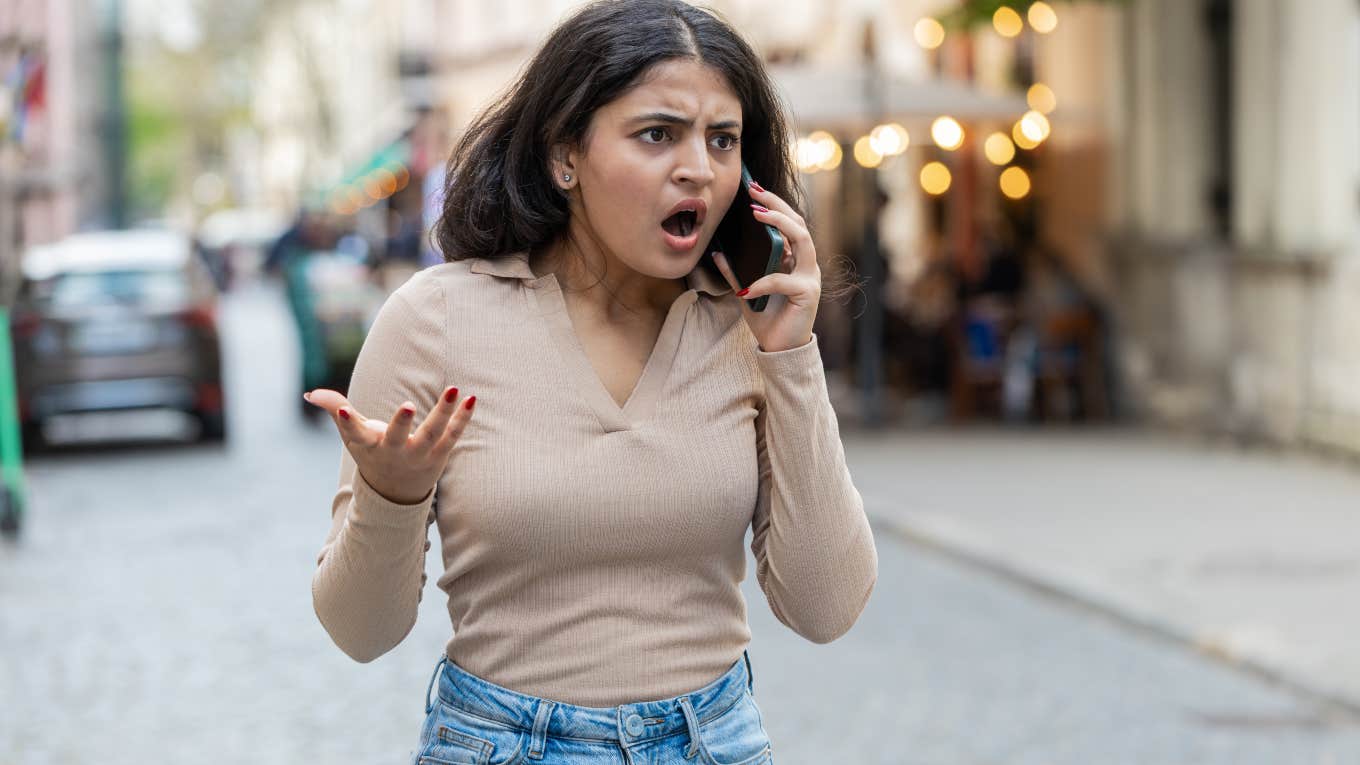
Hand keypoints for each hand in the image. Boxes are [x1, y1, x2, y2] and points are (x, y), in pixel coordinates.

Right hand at [303, 386, 475, 504]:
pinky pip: (453, 435)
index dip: (347, 422)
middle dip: (401, 422)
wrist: (396, 492)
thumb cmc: (373, 453)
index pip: (355, 433)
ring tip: (454, 389)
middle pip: (398, 437)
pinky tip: (471, 399)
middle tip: (407, 405)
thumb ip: (336, 410)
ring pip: (432, 434)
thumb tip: (310, 393)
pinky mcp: (439, 454)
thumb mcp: (353, 436)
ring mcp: (419, 455)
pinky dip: (462, 418)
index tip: (343, 411)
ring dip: (443, 412)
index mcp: (369, 446)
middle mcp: (394, 452)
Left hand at [710, 180, 819, 352]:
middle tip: (755, 192)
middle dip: (777, 204)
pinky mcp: (807, 294)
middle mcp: (806, 265)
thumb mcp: (746, 290)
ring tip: (757, 215)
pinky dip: (762, 283)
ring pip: (802, 240)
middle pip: (798, 223)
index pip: (790, 224)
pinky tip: (746, 289)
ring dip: (780, 224)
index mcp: (794, 261)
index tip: (753, 189)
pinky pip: (782, 281)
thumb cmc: (767, 318)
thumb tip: (717, 252)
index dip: (773, 205)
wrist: (780, 349)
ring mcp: (809, 277)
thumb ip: (736, 272)